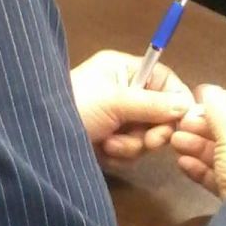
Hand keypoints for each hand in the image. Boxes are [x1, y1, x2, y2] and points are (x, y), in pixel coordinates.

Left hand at [71, 51, 193, 160]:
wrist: (38, 140)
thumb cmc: (75, 106)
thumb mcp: (115, 102)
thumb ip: (152, 104)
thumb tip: (187, 106)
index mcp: (123, 70)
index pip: (164, 79)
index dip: (176, 99)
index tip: (183, 121)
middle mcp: (122, 91)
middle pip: (160, 112)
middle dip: (151, 130)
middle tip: (148, 141)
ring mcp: (115, 118)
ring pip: (146, 136)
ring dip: (131, 145)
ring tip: (109, 144)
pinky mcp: (108, 141)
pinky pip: (130, 152)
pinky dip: (119, 155)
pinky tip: (102, 152)